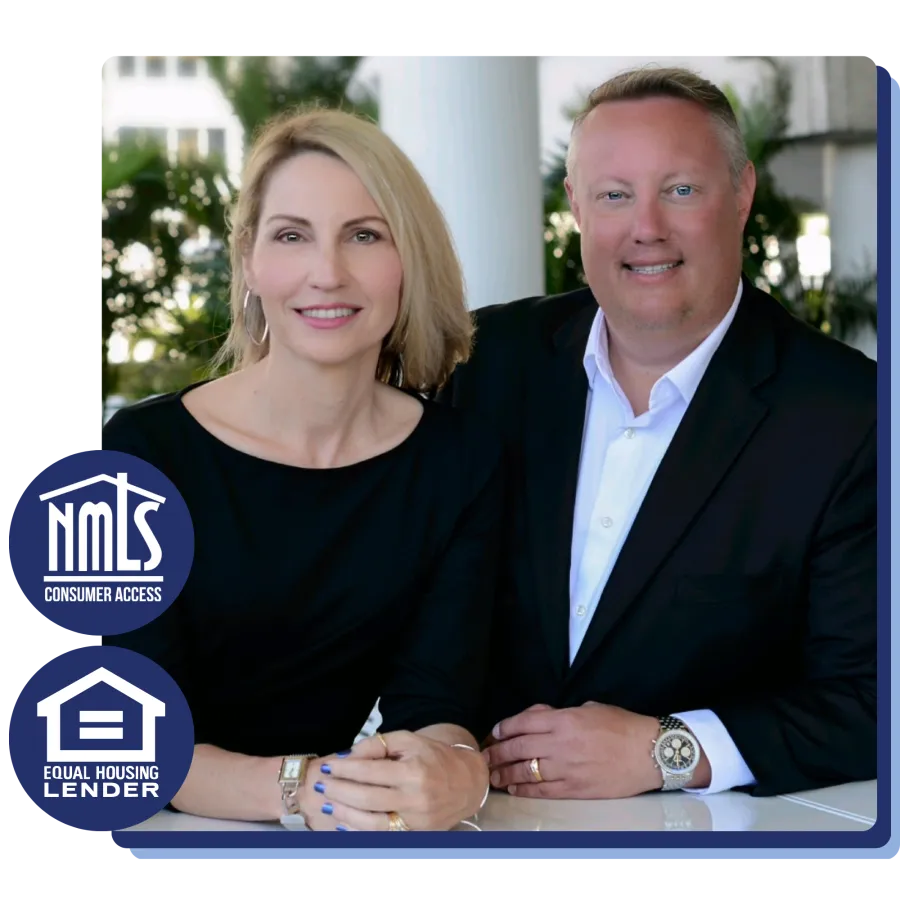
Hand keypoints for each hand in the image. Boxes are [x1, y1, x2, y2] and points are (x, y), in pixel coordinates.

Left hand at [307, 731, 488, 830]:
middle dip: (339, 791)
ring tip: (328, 804)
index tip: (328, 767)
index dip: (344, 769)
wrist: (468, 781)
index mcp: (413, 771)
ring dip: (345, 814)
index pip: (369, 771)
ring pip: (371, 823)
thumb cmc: (434, 757)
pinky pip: (382, 835)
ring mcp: (416, 820)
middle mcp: (415, 798)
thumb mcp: (409, 741)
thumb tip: (348, 756)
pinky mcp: (416, 834)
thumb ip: (378, 745)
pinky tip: (345, 822)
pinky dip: (360, 831)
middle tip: (321, 785)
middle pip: (366, 798)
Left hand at [483, 701, 663, 798]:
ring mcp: (567, 768)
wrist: (649, 752)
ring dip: (505, 775)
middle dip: (497, 753)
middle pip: (518, 748)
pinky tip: (515, 790)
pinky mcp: (576, 788)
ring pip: (526, 772)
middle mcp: (561, 743)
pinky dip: (526, 790)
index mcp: (564, 719)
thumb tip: (539, 718)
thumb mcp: (589, 708)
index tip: (494, 733)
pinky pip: (544, 790)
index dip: (504, 728)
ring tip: (492, 776)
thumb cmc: (622, 726)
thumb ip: (561, 714)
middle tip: (484, 757)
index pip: (522, 723)